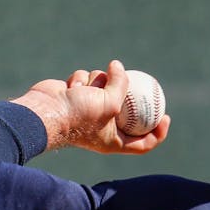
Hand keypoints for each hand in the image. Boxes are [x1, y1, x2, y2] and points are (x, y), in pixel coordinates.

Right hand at [13, 59, 169, 154]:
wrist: (43, 111)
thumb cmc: (77, 115)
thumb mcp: (110, 102)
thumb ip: (121, 84)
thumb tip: (118, 66)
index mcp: (114, 141)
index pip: (143, 143)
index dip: (158, 132)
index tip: (165, 116)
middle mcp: (103, 127)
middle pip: (127, 110)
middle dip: (129, 94)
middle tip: (142, 82)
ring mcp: (90, 109)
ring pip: (106, 84)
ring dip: (99, 81)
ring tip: (86, 89)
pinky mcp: (78, 94)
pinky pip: (89, 79)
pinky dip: (82, 80)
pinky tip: (71, 87)